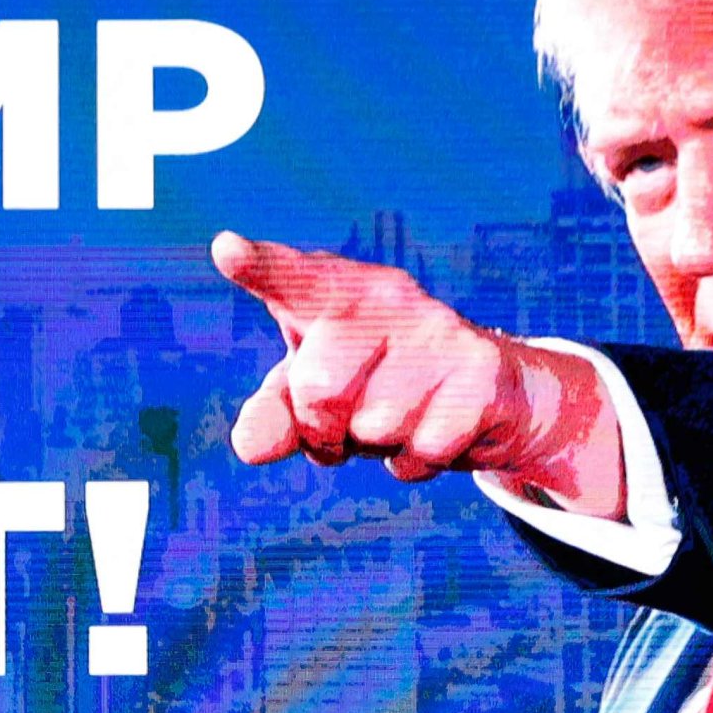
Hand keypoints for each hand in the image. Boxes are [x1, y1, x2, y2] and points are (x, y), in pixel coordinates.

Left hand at [213, 233, 613, 497]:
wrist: (484, 393)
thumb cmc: (376, 383)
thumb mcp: (313, 395)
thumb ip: (274, 415)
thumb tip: (250, 446)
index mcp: (336, 291)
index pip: (293, 279)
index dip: (261, 267)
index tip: (228, 251)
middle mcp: (387, 299)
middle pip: (319, 390)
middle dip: (324, 431)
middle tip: (348, 422)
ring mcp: (437, 332)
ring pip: (374, 428)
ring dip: (377, 446)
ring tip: (399, 416)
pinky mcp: (479, 374)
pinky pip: (421, 452)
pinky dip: (416, 461)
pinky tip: (433, 429)